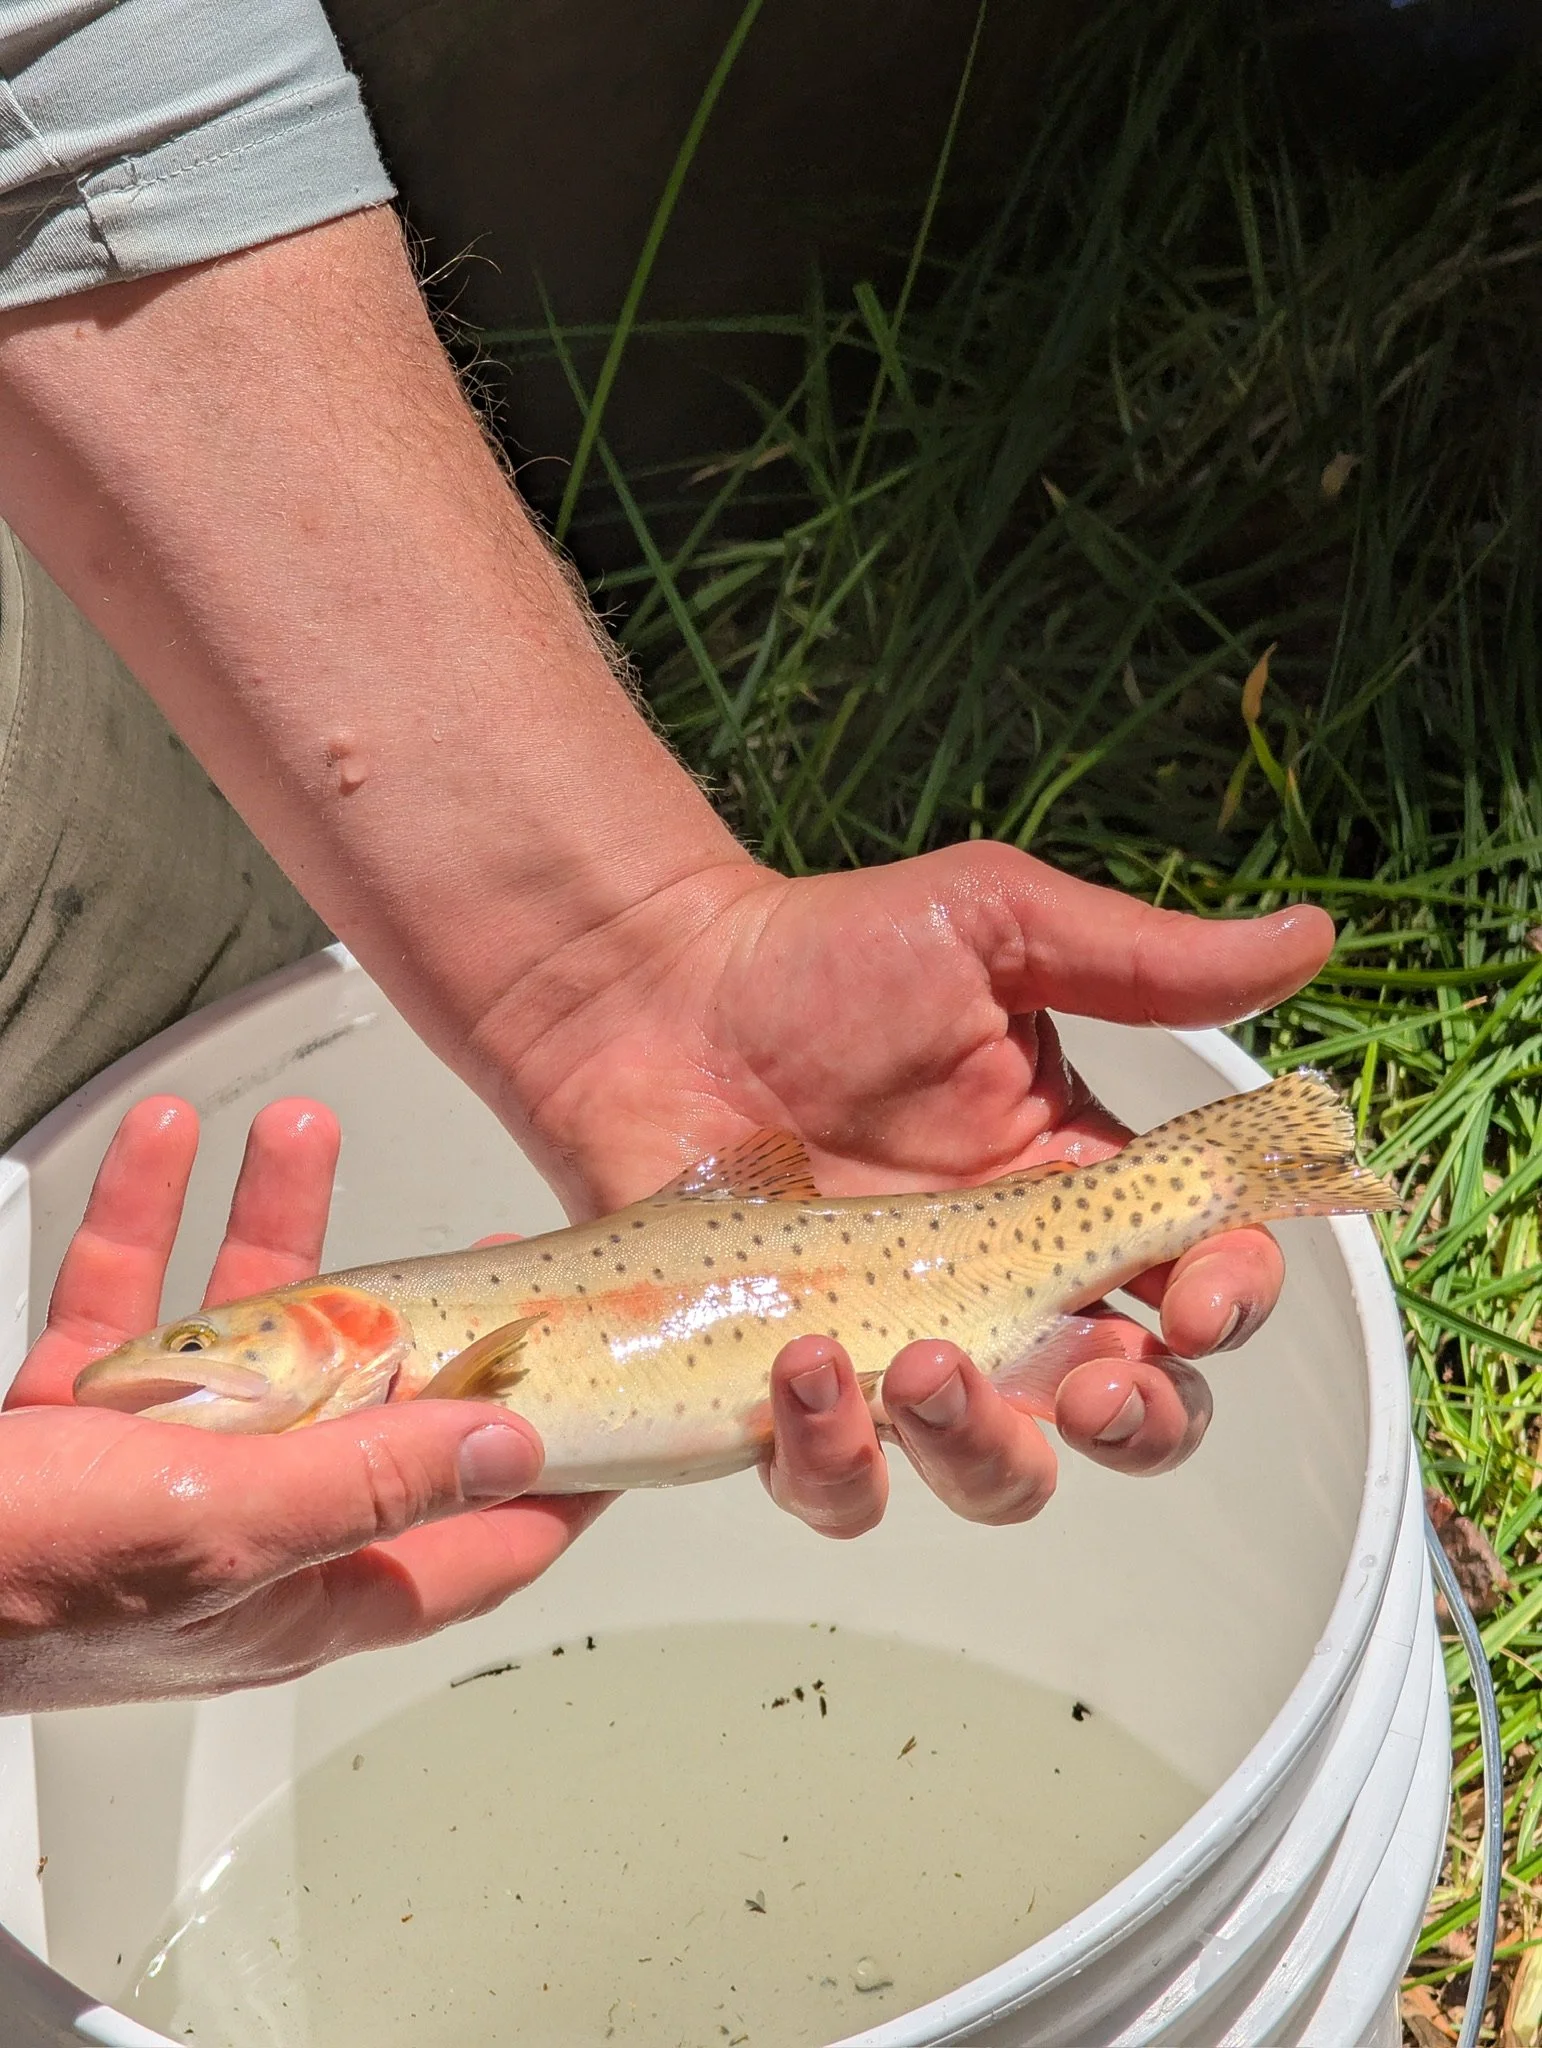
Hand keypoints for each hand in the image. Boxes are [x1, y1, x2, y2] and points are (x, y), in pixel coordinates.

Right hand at [0, 1097, 604, 1710]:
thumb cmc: (19, 1591)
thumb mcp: (227, 1528)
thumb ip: (371, 1484)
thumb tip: (508, 1449)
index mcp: (307, 1586)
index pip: (478, 1542)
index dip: (557, 1481)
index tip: (614, 1402)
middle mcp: (246, 1528)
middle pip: (369, 1409)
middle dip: (414, 1314)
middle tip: (469, 1242)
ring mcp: (158, 1472)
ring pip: (246, 1334)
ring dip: (273, 1229)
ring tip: (298, 1137)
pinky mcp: (75, 1426)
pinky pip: (130, 1305)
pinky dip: (149, 1223)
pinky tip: (168, 1148)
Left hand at [485, 841, 1334, 1533]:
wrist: (652, 993)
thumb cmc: (821, 957)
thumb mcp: (995, 928)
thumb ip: (1143, 961)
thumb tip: (1311, 939)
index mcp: (1073, 1192)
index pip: (1198, 1281)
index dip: (1225, 1306)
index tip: (1199, 1296)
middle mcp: (1004, 1289)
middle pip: (1125, 1413)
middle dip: (1139, 1421)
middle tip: (1094, 1386)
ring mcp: (898, 1348)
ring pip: (995, 1474)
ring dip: (988, 1450)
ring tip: (927, 1366)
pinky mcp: (789, 1390)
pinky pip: (837, 1486)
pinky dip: (838, 1460)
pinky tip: (809, 1368)